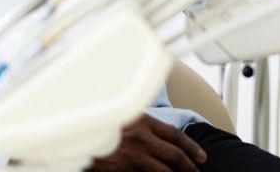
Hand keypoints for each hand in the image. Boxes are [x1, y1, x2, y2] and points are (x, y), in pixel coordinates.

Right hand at [85, 115, 206, 171]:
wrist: (78, 132)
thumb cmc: (101, 121)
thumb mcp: (123, 113)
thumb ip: (140, 120)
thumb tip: (157, 130)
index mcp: (143, 120)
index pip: (174, 135)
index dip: (191, 147)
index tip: (201, 156)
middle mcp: (142, 138)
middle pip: (174, 155)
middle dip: (189, 165)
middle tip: (196, 171)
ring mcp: (134, 156)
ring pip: (165, 171)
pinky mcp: (125, 170)